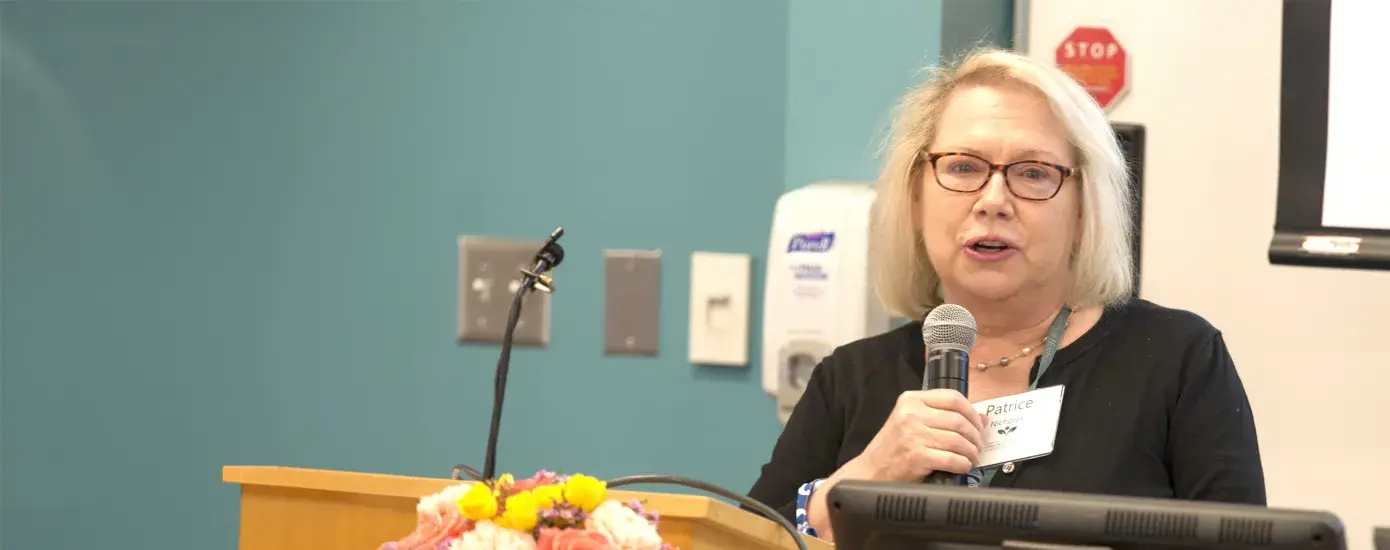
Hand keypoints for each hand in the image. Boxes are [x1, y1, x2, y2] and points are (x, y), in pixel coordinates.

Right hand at [855, 389, 985, 480]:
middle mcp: (911, 414)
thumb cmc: (893, 446)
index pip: (952, 397)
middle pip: (959, 420)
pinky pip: (952, 459)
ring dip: (971, 452)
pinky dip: (963, 464)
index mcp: (911, 400)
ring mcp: (914, 435)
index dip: (972, 412)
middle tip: (978, 445)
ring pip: (958, 440)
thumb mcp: (911, 421)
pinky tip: (963, 466)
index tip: (978, 424)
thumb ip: (942, 416)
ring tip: (972, 458)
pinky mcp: (917, 457)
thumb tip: (982, 419)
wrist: (870, 470)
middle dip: (975, 435)